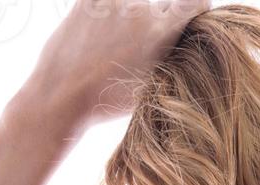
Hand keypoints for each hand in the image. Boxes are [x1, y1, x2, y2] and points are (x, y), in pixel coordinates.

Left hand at [23, 0, 211, 128]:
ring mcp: (114, 1)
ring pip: (131, 4)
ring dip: (125, 19)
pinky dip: (103, 11)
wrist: (63, 97)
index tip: (190, 13)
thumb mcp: (154, 81)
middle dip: (153, 22)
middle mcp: (142, 10)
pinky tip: (95, 33)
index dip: (196, 6)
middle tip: (133, 48)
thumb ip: (168, 49)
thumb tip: (178, 30)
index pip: (196, 1)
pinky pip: (104, 1)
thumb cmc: (108, 99)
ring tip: (107, 49)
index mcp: (164, 32)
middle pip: (158, 7)